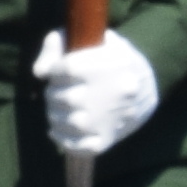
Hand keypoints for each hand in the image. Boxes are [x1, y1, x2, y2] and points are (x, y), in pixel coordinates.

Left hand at [31, 31, 159, 164]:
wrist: (146, 89)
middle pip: (64, 97)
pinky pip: (78, 147)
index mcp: (112, 63)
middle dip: (53, 93)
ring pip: (68, 122)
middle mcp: (113, 93)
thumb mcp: (90, 40)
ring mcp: (110, 119)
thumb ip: (58, 43)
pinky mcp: (107, 139)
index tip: (58, 71)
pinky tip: (56, 129)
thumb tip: (39, 72)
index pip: (67, 68)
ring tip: (57, 108)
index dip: (56, 70)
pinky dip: (62, 139)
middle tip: (58, 91)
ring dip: (54, 115)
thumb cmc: (110, 59)